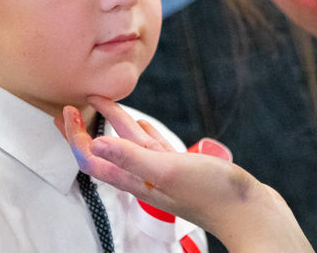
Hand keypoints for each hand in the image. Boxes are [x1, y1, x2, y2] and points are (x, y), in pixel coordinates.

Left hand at [59, 97, 314, 252]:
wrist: (250, 213)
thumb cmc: (212, 195)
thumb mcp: (167, 170)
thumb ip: (131, 157)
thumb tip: (94, 144)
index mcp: (136, 178)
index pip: (93, 158)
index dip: (75, 136)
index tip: (65, 111)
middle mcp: (145, 176)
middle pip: (106, 150)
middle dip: (86, 129)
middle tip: (71, 106)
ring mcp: (164, 173)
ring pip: (130, 145)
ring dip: (115, 124)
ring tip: (104, 102)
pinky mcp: (183, 169)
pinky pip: (155, 148)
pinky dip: (144, 133)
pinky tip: (144, 123)